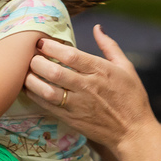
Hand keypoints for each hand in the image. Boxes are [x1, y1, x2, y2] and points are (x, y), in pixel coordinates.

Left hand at [24, 25, 155, 148]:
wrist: (133, 132)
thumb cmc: (131, 98)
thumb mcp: (126, 68)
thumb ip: (109, 46)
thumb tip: (97, 28)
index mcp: (101, 71)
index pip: (70, 55)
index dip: (52, 47)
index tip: (42, 43)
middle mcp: (87, 87)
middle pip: (55, 72)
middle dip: (38, 61)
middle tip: (31, 56)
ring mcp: (78, 105)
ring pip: (47, 90)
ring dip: (32, 80)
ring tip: (26, 71)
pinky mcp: (71, 119)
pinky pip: (47, 106)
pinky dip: (35, 96)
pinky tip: (30, 88)